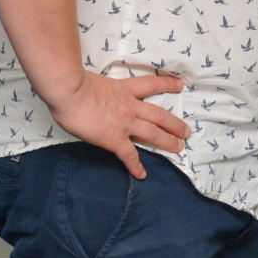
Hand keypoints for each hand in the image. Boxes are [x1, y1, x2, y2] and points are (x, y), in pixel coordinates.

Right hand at [46, 71, 188, 179]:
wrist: (70, 92)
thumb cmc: (73, 83)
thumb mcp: (92, 82)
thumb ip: (99, 92)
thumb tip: (92, 97)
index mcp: (123, 89)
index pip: (150, 84)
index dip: (166, 85)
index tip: (179, 85)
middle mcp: (129, 106)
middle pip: (159, 115)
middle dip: (174, 124)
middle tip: (187, 131)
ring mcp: (125, 123)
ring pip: (153, 132)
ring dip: (168, 141)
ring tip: (180, 147)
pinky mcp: (114, 139)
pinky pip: (129, 155)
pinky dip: (136, 166)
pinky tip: (142, 175)